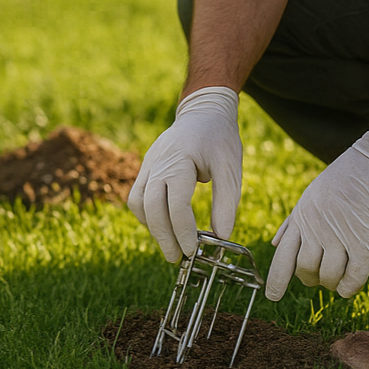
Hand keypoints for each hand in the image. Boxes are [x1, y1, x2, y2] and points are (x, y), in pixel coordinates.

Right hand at [128, 87, 241, 261]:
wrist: (204, 110)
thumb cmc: (220, 138)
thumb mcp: (231, 167)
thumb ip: (226, 201)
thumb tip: (222, 236)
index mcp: (179, 161)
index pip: (175, 204)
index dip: (183, 231)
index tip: (193, 250)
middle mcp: (157, 163)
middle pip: (151, 207)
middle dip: (163, 236)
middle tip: (177, 258)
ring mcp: (148, 164)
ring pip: (138, 203)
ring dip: (151, 226)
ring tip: (170, 244)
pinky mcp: (146, 167)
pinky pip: (137, 195)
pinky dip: (147, 213)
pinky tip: (163, 225)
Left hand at [265, 119, 368, 299]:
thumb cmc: (346, 174)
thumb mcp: (311, 194)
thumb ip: (294, 221)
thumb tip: (274, 243)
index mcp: (302, 218)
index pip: (282, 257)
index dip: (276, 281)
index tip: (273, 296)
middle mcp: (317, 230)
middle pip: (306, 271)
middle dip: (312, 279)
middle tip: (322, 275)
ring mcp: (340, 236)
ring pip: (329, 276)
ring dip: (333, 283)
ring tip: (339, 278)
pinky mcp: (365, 241)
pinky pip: (354, 276)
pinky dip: (350, 287)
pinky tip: (350, 286)